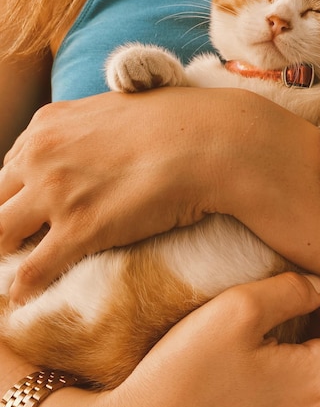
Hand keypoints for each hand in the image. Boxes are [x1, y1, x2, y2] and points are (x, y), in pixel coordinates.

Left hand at [0, 87, 319, 303]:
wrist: (211, 141)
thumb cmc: (178, 122)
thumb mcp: (121, 110)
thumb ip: (93, 126)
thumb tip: (99, 145)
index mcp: (49, 125)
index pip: (10, 167)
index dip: (16, 195)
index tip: (26, 213)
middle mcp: (42, 156)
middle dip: (4, 223)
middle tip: (17, 243)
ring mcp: (57, 193)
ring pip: (0, 233)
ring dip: (7, 254)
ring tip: (15, 270)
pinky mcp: (80, 230)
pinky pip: (32, 269)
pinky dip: (24, 286)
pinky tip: (25, 297)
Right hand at [21, 273, 319, 406]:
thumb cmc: (185, 375)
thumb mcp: (238, 309)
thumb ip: (290, 290)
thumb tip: (318, 289)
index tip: (304, 291)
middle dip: (316, 328)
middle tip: (275, 310)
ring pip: (317, 385)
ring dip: (296, 356)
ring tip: (255, 340)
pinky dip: (280, 385)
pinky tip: (242, 374)